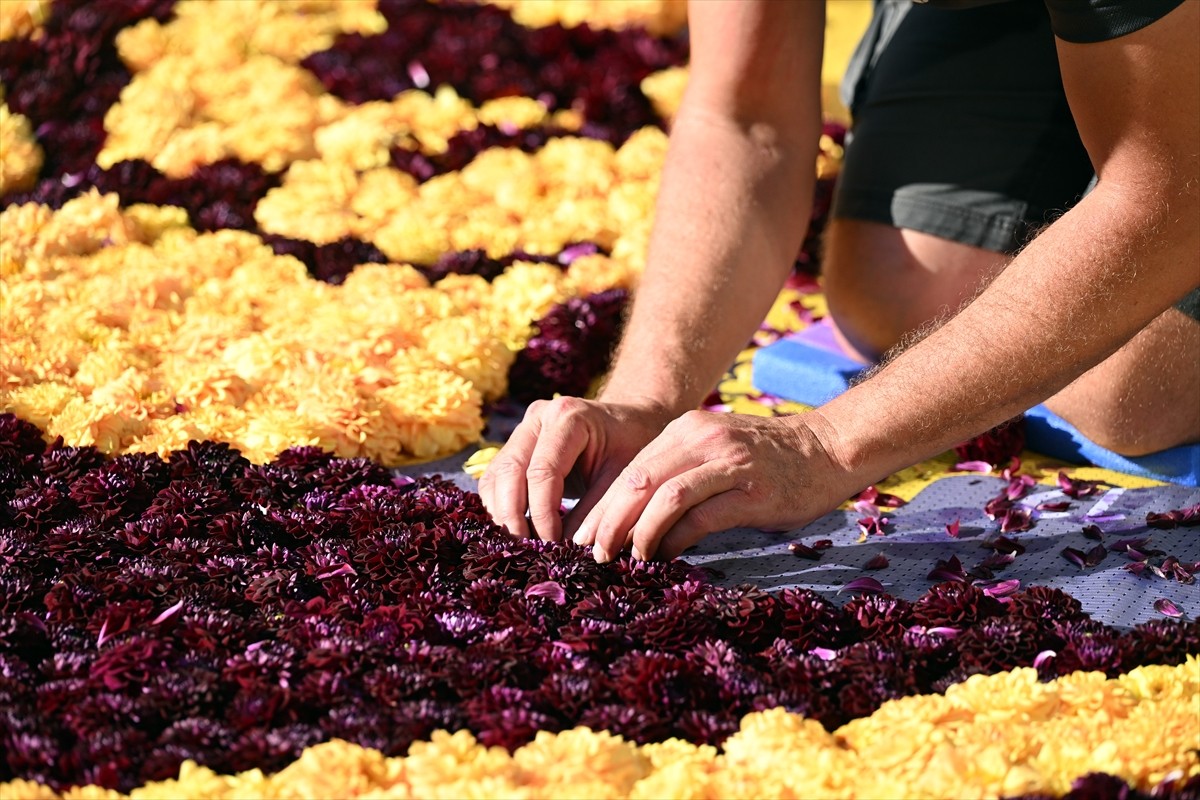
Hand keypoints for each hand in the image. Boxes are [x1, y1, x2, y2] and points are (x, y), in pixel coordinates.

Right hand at [478, 396, 676, 541]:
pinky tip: (517, 530)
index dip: (543, 513)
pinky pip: (496, 479)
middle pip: (510, 471)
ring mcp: (523, 429)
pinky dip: (500, 507)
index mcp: (568, 417)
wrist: (629, 422)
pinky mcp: (515, 445)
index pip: (542, 472)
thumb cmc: (632, 447)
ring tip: (521, 545)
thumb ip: (597, 512)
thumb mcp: (623, 478)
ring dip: (502, 514)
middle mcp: (538, 417)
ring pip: (496, 476)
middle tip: (527, 550)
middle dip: (514, 516)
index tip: (553, 544)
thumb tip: (571, 551)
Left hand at [573, 410, 852, 561]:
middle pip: (638, 481)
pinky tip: (665, 556)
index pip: (630, 469)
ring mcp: (728, 463)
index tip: (583, 534)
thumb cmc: (766, 460)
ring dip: (639, 532)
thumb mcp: (713, 452)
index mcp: (685, 430)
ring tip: (626, 558)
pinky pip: (702, 517)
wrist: (827, 448)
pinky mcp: (752, 490)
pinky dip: (676, 539)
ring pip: (665, 497)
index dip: (603, 504)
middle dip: (610, 520)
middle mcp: (701, 440)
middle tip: (593, 553)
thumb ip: (677, 475)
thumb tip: (632, 520)